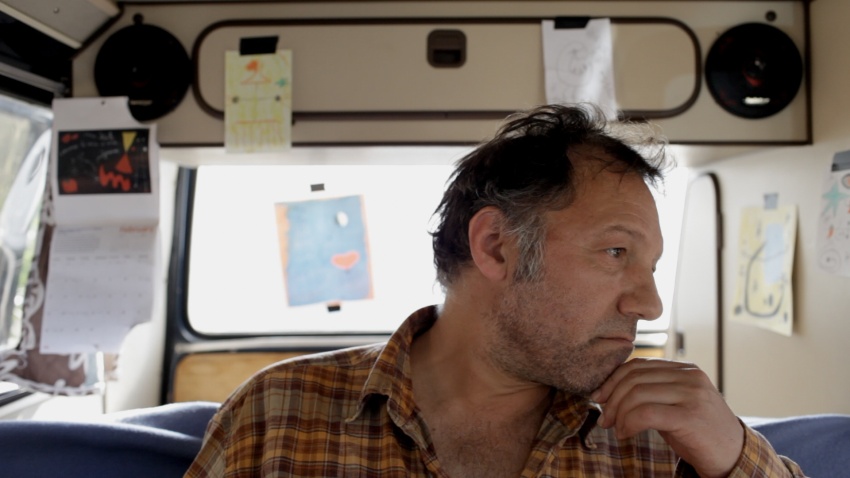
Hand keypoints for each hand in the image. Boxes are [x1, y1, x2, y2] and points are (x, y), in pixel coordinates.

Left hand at [591, 358, 743, 477]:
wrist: (734, 455)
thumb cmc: (699, 432)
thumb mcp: (675, 404)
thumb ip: (652, 392)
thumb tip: (610, 391)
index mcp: (685, 369)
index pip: (638, 365)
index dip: (612, 380)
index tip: (599, 397)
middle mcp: (690, 376)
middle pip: (634, 378)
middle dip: (611, 399)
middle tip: (604, 419)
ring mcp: (692, 395)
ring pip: (637, 394)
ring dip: (618, 414)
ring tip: (616, 429)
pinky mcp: (690, 416)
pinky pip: (646, 413)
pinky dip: (628, 423)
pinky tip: (625, 433)